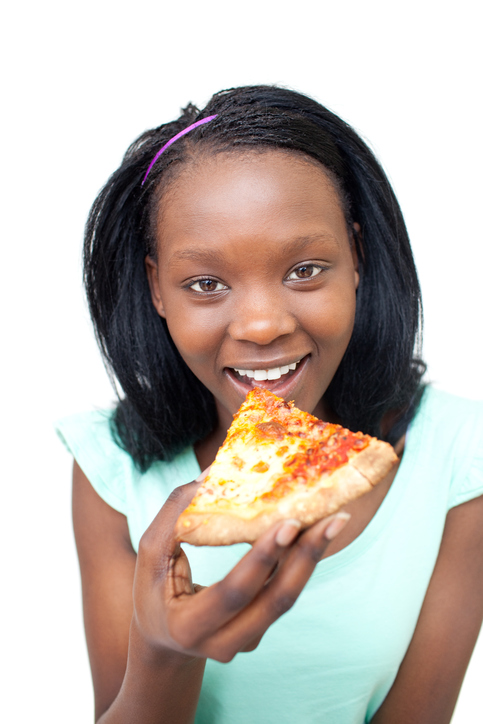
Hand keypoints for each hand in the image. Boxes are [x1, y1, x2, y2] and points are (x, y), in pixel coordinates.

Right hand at [132, 472, 349, 663]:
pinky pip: (284, 595)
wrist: (162, 639)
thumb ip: (175, 514)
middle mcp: (223, 643)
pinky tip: (315, 534)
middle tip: (333, 519)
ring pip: (287, 599)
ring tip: (334, 521)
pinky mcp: (260, 631)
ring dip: (312, 558)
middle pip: (275, 600)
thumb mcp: (151, 553)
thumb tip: (213, 473)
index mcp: (189, 626)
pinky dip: (301, 563)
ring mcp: (246, 641)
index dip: (262, 558)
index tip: (289, 522)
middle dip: (306, 556)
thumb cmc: (153, 590)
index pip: (234, 592)